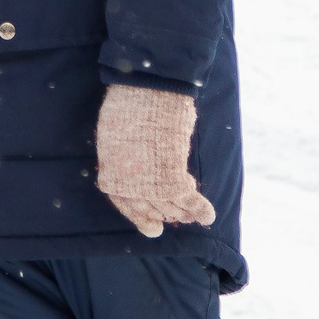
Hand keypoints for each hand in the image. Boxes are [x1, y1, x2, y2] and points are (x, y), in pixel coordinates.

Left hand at [94, 84, 214, 235]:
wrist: (143, 90)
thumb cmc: (128, 103)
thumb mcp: (115, 133)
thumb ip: (123, 154)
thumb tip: (134, 163)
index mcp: (111, 172)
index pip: (126, 205)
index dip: (141, 217)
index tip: (153, 228)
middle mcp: (128, 183)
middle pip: (150, 208)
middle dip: (164, 215)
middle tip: (176, 221)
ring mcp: (148, 182)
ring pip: (170, 206)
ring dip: (183, 213)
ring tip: (193, 217)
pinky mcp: (171, 177)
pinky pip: (188, 199)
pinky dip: (199, 208)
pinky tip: (207, 215)